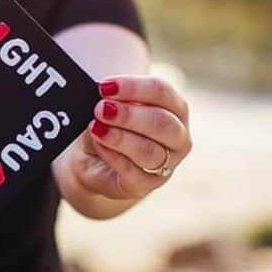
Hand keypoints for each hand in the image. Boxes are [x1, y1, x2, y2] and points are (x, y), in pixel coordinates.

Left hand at [72, 75, 191, 200]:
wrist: (94, 164)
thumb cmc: (109, 129)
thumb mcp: (111, 110)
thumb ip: (114, 101)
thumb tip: (106, 95)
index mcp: (175, 109)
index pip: (163, 92)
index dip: (134, 87)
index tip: (105, 86)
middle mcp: (178, 137)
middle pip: (161, 122)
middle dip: (129, 114)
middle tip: (100, 109)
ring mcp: (166, 165)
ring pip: (149, 150)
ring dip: (120, 137)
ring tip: (96, 128)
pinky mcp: (146, 185)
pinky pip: (133, 172)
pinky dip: (113, 156)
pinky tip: (99, 144)